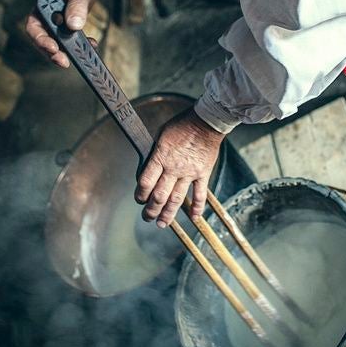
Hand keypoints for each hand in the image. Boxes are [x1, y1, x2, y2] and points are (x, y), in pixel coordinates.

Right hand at [25, 0, 102, 67]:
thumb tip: (73, 26)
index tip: (53, 48)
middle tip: (64, 62)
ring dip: (66, 52)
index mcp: (43, 5)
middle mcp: (47, 16)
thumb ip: (76, 6)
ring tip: (78, 59)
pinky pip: (70, 40)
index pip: (34, 27)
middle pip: (43, 39)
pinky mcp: (67, 26)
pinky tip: (91, 46)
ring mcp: (57, 22)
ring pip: (57, 42)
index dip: (41, 40)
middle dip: (53, 52)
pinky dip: (79, 45)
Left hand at [135, 108, 224, 227]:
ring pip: (177, 199)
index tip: (139, 200)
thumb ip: (154, 154)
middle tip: (147, 218)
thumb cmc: (181, 125)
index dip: (140, 195)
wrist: (206, 122)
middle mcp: (174, 168)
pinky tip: (195, 218)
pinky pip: (200, 194)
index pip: (146, 182)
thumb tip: (147, 169)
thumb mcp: (160, 136)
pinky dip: (198, 207)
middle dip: (151, 210)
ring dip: (168, 214)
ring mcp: (189, 173)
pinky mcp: (203, 173)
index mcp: (161, 157)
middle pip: (160, 195)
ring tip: (162, 224)